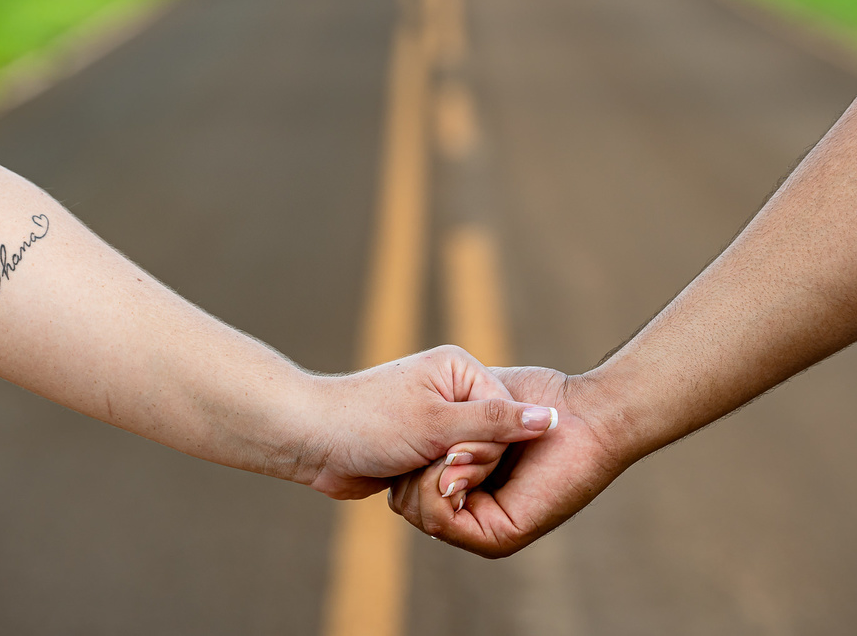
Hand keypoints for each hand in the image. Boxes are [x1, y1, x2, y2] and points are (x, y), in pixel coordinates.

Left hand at [302, 346, 558, 499]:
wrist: (308, 438)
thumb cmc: (368, 422)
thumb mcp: (436, 423)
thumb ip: (492, 424)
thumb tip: (548, 418)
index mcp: (460, 370)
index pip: (506, 414)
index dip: (488, 447)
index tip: (456, 462)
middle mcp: (452, 391)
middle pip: (489, 441)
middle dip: (462, 465)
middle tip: (434, 471)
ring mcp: (436, 420)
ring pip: (466, 463)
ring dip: (444, 478)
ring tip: (413, 473)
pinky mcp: (421, 447)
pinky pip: (445, 474)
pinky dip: (431, 485)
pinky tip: (408, 482)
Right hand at [388, 365, 630, 557]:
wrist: (587, 413)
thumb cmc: (541, 398)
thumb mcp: (478, 400)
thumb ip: (450, 413)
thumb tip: (406, 416)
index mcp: (468, 482)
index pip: (411, 480)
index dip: (405, 453)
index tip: (415, 421)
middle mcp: (473, 509)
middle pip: (408, 500)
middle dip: (414, 461)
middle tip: (445, 438)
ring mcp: (484, 526)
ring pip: (421, 512)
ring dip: (430, 471)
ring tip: (457, 446)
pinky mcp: (498, 536)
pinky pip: (442, 522)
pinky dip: (440, 487)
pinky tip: (458, 460)